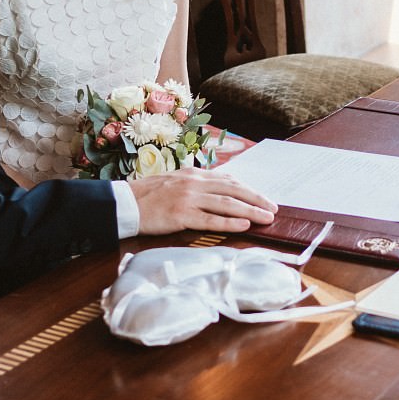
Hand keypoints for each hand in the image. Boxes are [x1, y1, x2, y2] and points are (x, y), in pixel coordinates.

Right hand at [127, 169, 277, 234]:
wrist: (125, 203)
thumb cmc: (149, 195)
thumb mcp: (176, 181)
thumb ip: (196, 184)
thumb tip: (218, 191)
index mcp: (194, 174)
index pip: (229, 180)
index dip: (249, 189)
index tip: (264, 198)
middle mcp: (194, 183)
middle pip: (233, 190)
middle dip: (256, 199)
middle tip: (273, 208)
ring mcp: (188, 198)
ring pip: (227, 204)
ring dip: (250, 210)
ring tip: (266, 218)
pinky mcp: (181, 215)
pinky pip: (210, 219)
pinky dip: (230, 222)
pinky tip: (244, 225)